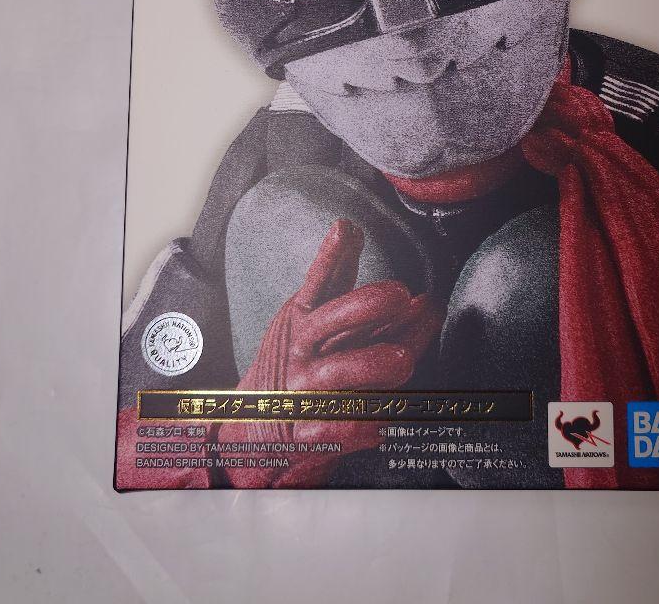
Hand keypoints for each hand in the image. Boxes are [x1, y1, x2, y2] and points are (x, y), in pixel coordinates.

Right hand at [219, 218, 438, 486]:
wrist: (254, 421)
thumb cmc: (296, 357)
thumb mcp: (308, 312)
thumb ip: (336, 276)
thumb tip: (352, 228)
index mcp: (303, 316)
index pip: (319, 280)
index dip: (331, 255)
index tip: (346, 229)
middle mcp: (302, 348)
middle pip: (331, 320)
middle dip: (365, 306)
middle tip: (402, 294)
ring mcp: (304, 388)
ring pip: (339, 373)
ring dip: (371, 365)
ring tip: (403, 360)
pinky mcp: (307, 430)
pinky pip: (334, 428)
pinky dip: (358, 427)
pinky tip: (381, 424)